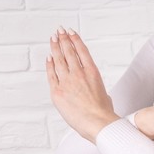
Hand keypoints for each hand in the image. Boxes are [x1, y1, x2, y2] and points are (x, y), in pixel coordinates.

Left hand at [46, 26, 119, 142]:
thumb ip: (96, 87)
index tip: (70, 32)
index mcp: (92, 72)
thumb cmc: (103, 112)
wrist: (98, 123)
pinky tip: (49, 58)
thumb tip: (94, 90)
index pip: (82, 50)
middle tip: (59, 31)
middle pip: (69, 51)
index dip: (75, 39)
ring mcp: (67, 81)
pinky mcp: (57, 91)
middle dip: (63, 39)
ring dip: (55, 47)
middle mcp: (79, 73)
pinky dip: (49, 65)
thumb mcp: (104, 94)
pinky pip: (51, 74)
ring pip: (59, 60)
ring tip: (53, 38)